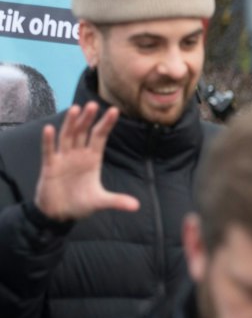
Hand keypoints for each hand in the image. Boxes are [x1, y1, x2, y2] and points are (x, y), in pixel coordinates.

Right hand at [34, 104, 140, 222]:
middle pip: (83, 133)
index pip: (100, 137)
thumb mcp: (100, 201)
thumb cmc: (79, 203)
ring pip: (67, 137)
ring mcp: (63, 159)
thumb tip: (136, 206)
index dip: (106, 124)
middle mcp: (78, 155)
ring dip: (71, 123)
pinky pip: (49, 151)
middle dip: (88, 119)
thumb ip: (117, 201)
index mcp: (92, 159)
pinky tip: (49, 128)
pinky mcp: (50, 167)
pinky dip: (48, 141)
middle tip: (94, 104)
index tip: (115, 110)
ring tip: (76, 109)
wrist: (59, 214)